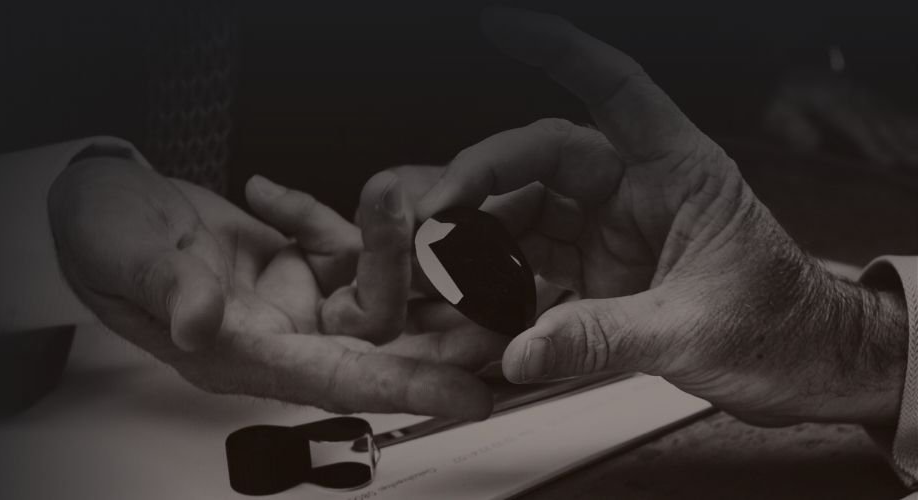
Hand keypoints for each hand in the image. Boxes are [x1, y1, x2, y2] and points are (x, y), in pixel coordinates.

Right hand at [48, 157, 496, 418]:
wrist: (102, 203)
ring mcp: (294, 300)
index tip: (471, 398)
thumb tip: (200, 324)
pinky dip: (332, 215)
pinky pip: (343, 243)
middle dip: (434, 314)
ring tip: (387, 190)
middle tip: (497, 288)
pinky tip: (275, 195)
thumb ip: (169, 290)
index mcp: (241, 354)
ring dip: (387, 239)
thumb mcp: (125, 258)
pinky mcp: (300, 263)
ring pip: (374, 285)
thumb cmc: (102, 238)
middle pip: (377, 337)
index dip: (403, 390)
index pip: (335, 381)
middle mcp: (279, 336)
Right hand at [415, 7, 908, 425]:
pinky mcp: (600, 271)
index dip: (560, 51)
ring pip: (530, 212)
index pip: (615, 88)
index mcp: (679, 172)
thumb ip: (603, 338)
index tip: (503, 25)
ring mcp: (614, 232)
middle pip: (544, 157)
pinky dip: (503, 281)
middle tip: (439, 214)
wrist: (804, 367)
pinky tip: (479, 301)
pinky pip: (536, 262)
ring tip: (447, 269)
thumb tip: (522, 350)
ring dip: (485, 239)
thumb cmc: (779, 327)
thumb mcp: (693, 331)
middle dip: (483, 178)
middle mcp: (639, 192)